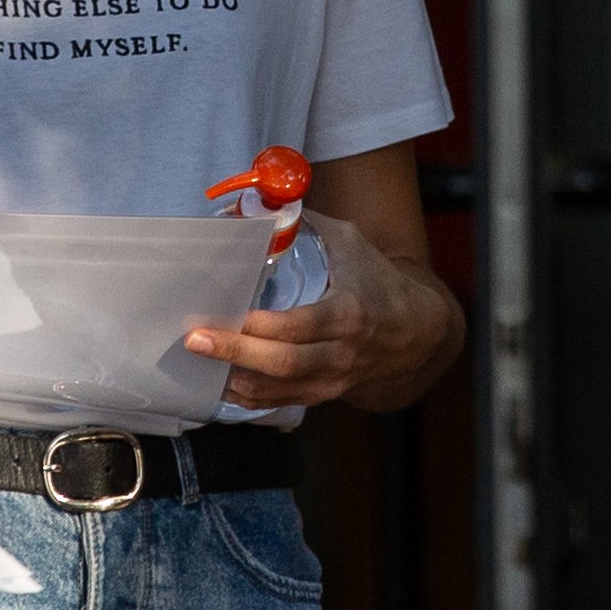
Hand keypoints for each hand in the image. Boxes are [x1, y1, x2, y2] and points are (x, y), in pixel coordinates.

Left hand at [182, 211, 451, 413]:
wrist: (414, 331)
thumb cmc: (376, 280)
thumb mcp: (349, 242)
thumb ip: (302, 224)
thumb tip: (252, 207)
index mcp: (349, 313)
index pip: (301, 326)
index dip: (263, 326)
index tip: (232, 314)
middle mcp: (342, 352)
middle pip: (284, 362)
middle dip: (236, 352)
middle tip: (196, 340)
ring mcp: (333, 379)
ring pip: (278, 389)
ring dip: (235, 379)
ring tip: (199, 362)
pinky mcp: (324, 395)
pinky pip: (280, 402)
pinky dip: (248, 396)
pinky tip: (221, 381)